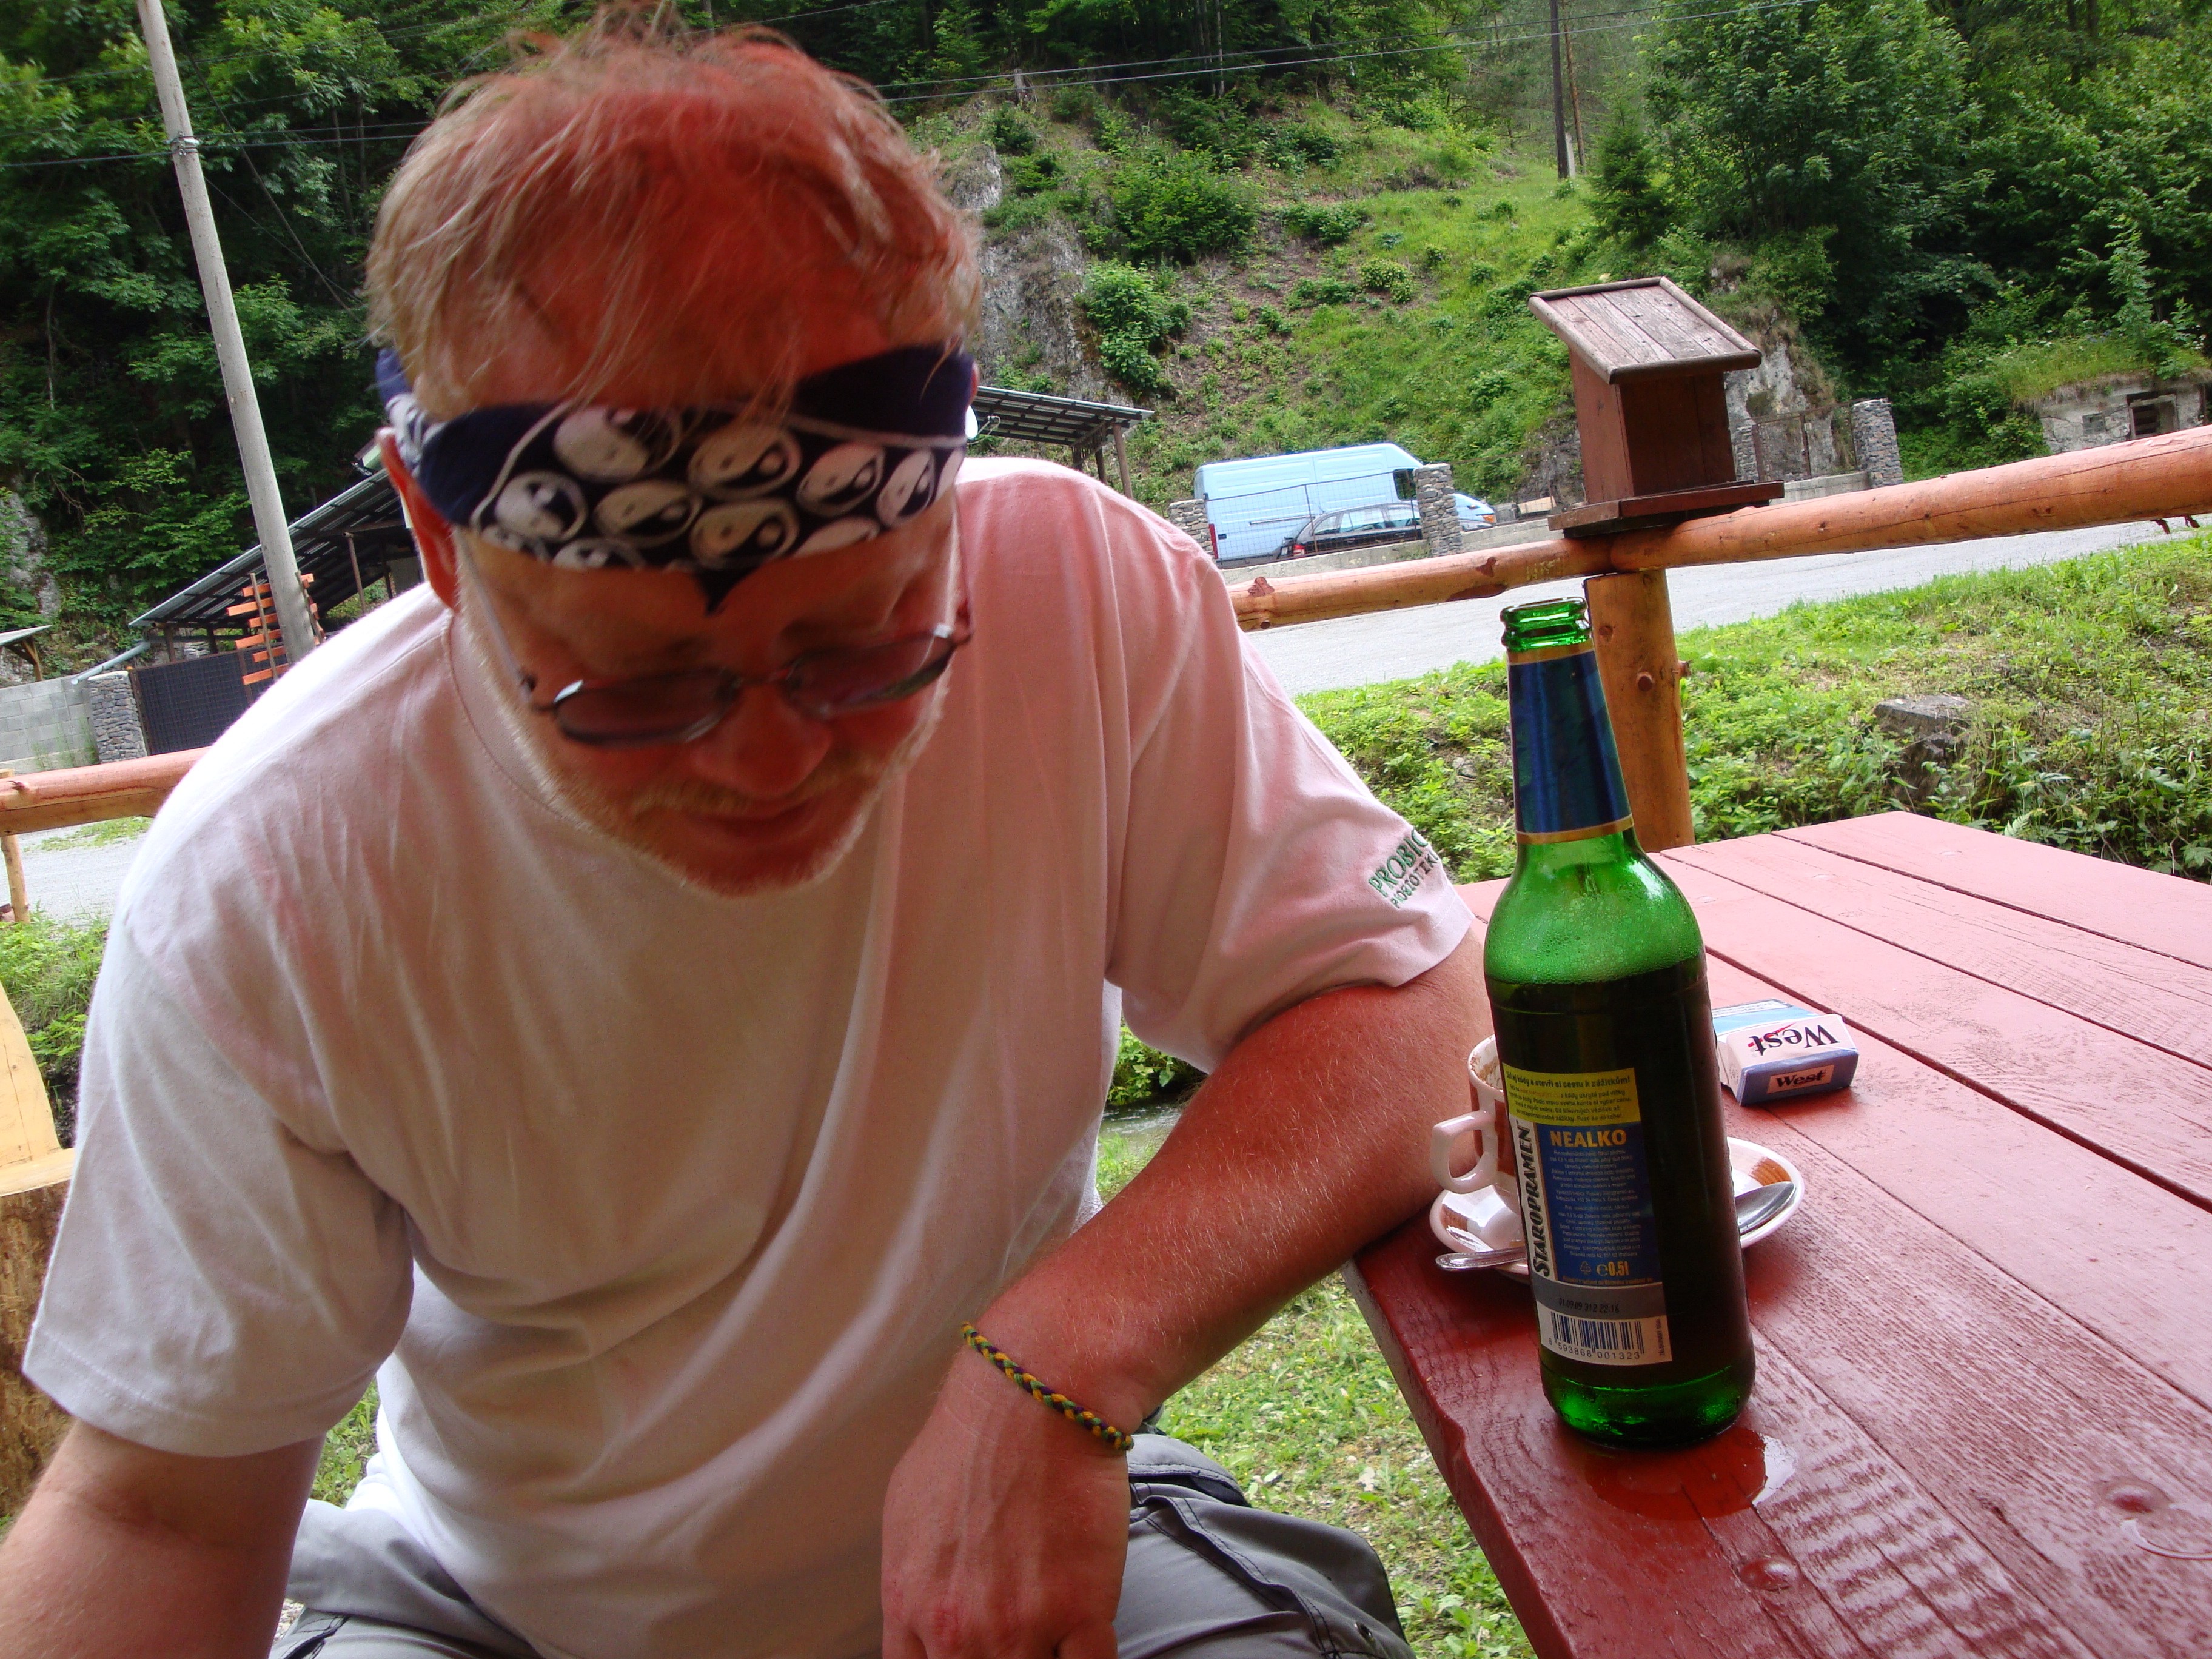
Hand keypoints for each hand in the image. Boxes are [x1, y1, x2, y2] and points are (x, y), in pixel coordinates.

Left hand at [881, 1349, 1130, 1658]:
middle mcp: (960, 1631)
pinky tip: (1088, 1634)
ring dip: (1042, 1657)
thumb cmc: (971, 1440)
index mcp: (910, 1606)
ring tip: (1052, 1632)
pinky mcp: (1083, 1612)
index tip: (970, 1650)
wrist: (1034, 1401)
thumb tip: (921, 1612)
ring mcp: (1023, 1627)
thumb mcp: (907, 1512)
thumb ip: (912, 1579)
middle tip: (1017, 1633)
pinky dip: (1090, 1658)